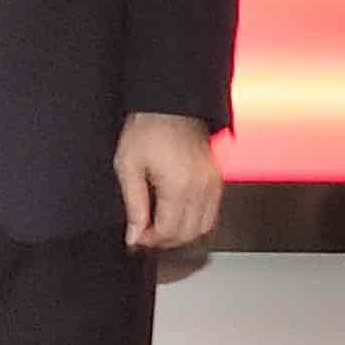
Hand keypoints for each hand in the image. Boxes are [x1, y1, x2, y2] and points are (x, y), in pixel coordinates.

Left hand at [116, 111, 222, 251]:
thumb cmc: (148, 128)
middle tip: (145, 232)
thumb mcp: (128, 166)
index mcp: (179, 185)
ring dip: (181, 233)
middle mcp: (201, 187)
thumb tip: (134, 234)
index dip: (149, 240)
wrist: (171, 104)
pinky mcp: (216, 179)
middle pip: (187, 234)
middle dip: (164, 240)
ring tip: (160, 225)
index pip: (168, 231)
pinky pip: (211, 213)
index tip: (136, 236)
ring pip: (203, 228)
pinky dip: (195, 221)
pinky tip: (176, 213)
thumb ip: (133, 204)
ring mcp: (213, 183)